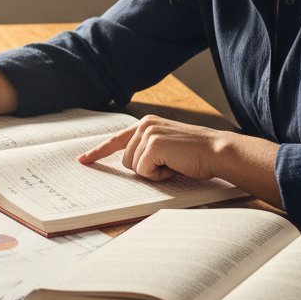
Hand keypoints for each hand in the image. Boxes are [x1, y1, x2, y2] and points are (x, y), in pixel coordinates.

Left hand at [77, 115, 226, 180]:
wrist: (217, 151)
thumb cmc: (196, 155)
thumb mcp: (167, 148)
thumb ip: (148, 150)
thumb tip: (130, 164)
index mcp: (146, 124)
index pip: (116, 140)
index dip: (98, 152)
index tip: (83, 160)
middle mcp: (144, 125)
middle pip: (126, 161)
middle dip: (146, 170)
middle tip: (170, 165)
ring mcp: (148, 133)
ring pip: (134, 167)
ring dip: (154, 173)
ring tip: (174, 164)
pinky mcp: (153, 145)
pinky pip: (144, 171)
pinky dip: (159, 175)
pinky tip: (175, 166)